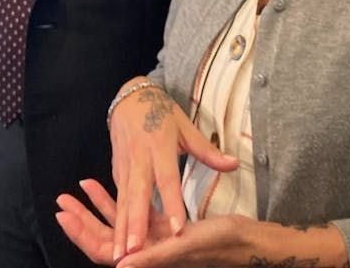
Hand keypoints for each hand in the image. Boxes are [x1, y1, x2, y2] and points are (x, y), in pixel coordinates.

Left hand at [56, 179, 247, 267]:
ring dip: (94, 208)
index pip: (105, 251)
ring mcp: (152, 239)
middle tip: (61, 201)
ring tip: (74, 190)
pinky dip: (117, 199)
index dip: (84, 234)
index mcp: (148, 258)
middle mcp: (145, 251)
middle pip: (104, 238)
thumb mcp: (186, 245)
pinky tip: (102, 185)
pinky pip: (133, 212)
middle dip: (81, 220)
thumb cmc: (220, 243)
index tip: (65, 216)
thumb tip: (120, 266)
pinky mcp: (162, 227)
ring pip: (116, 223)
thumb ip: (154, 256)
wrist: (246, 240)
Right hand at [107, 80, 237, 260]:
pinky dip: (115, 220)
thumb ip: (208, 151)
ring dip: (120, 228)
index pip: (167, 180)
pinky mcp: (116, 171)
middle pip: (138, 195)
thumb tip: (234, 164)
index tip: (177, 228)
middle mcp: (140, 160)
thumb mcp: (186, 127)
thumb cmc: (162, 113)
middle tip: (135, 250)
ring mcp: (125, 167)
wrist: (129, 98)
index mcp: (160, 147)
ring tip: (120, 253)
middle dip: (135, 224)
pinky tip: (116, 240)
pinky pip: (117, 199)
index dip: (172, 204)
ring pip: (122, 201)